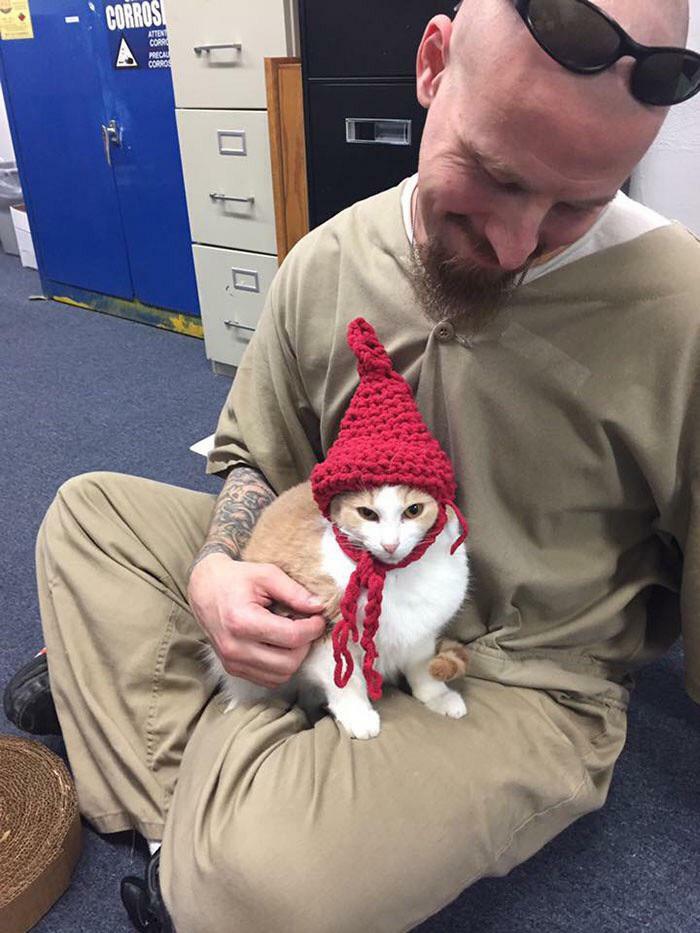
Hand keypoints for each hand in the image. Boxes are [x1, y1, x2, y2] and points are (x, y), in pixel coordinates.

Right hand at [187, 553, 326, 687]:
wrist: (204, 589)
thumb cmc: (235, 579)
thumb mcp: (266, 574)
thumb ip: (294, 591)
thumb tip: (318, 606)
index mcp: (242, 621)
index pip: (291, 637)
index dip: (313, 628)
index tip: (318, 617)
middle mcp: (234, 647)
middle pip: (289, 662)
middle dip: (305, 644)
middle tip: (307, 626)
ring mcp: (232, 662)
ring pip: (281, 675)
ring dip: (295, 657)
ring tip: (292, 635)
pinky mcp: (233, 669)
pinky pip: (269, 679)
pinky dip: (281, 666)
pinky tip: (280, 645)